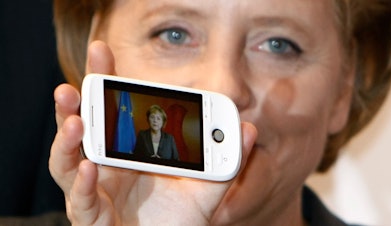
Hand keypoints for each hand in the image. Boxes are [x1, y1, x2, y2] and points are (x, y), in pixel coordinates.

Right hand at [49, 40, 256, 224]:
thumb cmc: (180, 218)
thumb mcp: (207, 185)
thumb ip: (225, 158)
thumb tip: (246, 127)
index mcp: (129, 150)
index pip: (113, 110)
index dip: (105, 82)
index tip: (101, 51)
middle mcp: (107, 166)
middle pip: (82, 131)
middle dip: (74, 106)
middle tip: (72, 85)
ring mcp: (96, 191)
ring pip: (66, 163)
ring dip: (67, 141)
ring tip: (77, 122)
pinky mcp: (93, 218)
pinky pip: (81, 200)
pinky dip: (82, 184)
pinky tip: (89, 168)